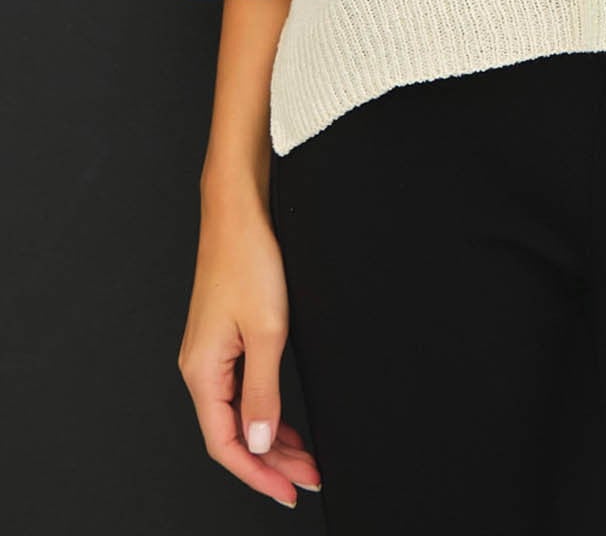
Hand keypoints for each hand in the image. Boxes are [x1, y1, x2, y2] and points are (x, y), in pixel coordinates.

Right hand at [177, 188, 321, 505]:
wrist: (238, 211)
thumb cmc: (248, 260)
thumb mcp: (267, 332)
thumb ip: (263, 392)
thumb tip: (260, 443)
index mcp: (202, 372)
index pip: (225, 444)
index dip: (257, 474)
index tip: (288, 491)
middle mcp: (199, 368)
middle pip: (232, 434)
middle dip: (271, 460)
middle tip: (308, 476)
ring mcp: (210, 354)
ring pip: (238, 413)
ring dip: (271, 437)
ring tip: (305, 456)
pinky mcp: (222, 340)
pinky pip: (240, 390)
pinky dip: (265, 410)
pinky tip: (286, 421)